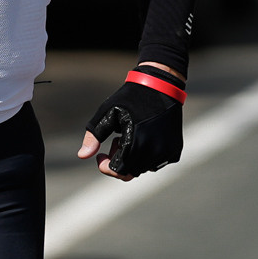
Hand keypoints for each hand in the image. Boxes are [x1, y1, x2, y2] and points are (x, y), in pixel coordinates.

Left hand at [79, 62, 185, 179]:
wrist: (160, 86)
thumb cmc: (130, 98)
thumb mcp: (107, 114)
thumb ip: (94, 137)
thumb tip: (82, 156)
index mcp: (135, 143)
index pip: (118, 171)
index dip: (105, 167)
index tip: (100, 155)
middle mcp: (154, 151)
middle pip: (130, 172)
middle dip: (118, 161)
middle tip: (115, 141)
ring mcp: (167, 152)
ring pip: (143, 168)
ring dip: (132, 158)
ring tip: (128, 136)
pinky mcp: (175, 149)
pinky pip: (157, 163)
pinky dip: (146, 156)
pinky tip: (142, 137)